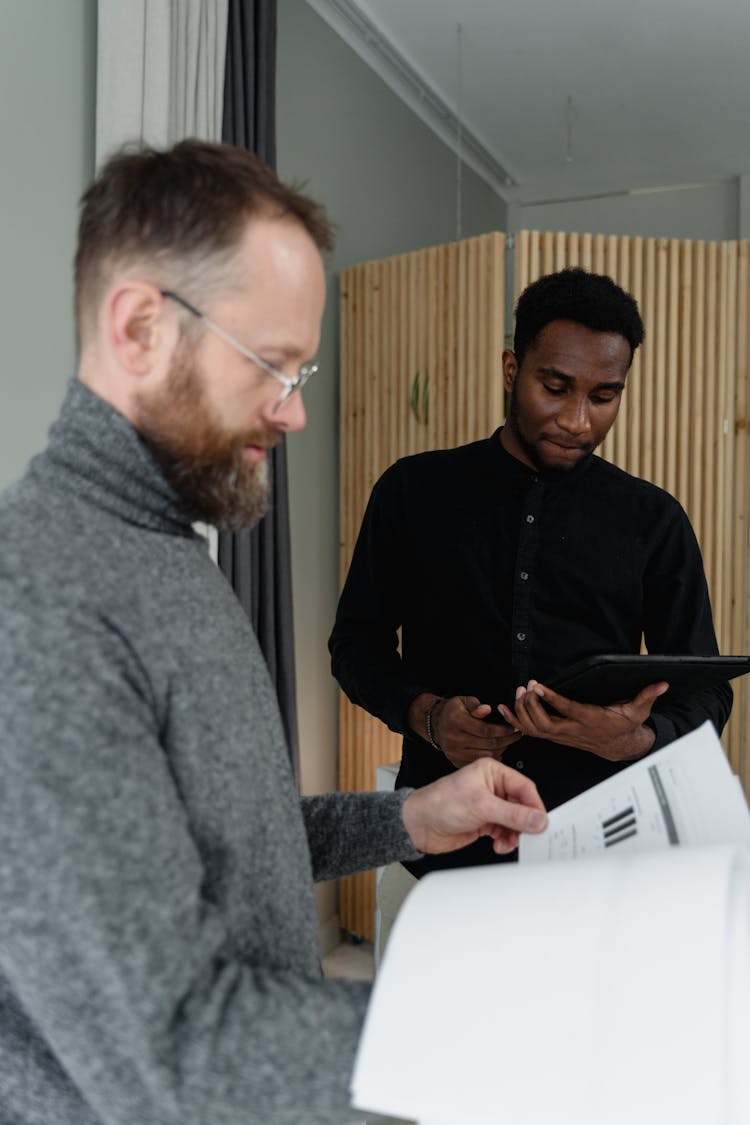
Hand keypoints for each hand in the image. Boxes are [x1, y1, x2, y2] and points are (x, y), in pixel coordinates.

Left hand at [402, 757, 546, 855]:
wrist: (418, 825)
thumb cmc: (440, 803)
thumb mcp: (481, 806)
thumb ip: (512, 814)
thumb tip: (538, 819)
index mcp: (492, 772)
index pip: (524, 787)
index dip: (534, 805)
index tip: (542, 823)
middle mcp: (492, 787)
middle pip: (521, 806)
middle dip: (524, 823)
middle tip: (529, 836)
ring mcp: (488, 806)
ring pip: (514, 821)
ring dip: (514, 834)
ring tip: (508, 842)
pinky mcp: (484, 823)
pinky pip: (504, 832)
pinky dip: (505, 840)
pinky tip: (499, 845)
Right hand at [408, 693, 521, 767]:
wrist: (436, 723)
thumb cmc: (453, 710)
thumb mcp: (463, 701)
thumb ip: (476, 706)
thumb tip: (487, 709)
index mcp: (456, 721)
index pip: (485, 730)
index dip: (503, 729)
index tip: (513, 727)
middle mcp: (453, 739)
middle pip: (487, 744)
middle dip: (506, 740)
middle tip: (517, 735)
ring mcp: (454, 752)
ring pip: (485, 755)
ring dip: (501, 749)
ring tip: (508, 741)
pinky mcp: (455, 761)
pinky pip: (478, 762)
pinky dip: (491, 757)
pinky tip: (497, 750)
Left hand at [498, 679, 668, 761]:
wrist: (619, 746)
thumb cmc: (625, 725)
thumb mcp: (638, 711)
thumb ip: (647, 695)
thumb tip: (662, 683)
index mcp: (589, 720)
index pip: (566, 710)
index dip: (551, 698)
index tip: (538, 685)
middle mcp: (571, 730)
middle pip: (543, 721)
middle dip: (530, 704)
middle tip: (525, 686)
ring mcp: (560, 736)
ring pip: (534, 727)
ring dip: (522, 710)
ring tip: (517, 691)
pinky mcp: (554, 736)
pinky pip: (529, 731)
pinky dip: (514, 720)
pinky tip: (503, 708)